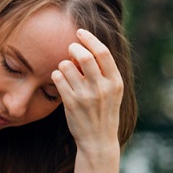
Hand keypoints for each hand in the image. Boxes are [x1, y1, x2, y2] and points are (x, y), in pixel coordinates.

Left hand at [52, 28, 123, 154]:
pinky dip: (57, 75)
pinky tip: (59, 78)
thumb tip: (86, 48)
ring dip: (63, 63)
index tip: (80, 32)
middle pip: (85, 57)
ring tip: (66, 68)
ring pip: (67, 66)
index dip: (90, 39)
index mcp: (115, 82)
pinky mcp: (71, 104)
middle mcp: (102, 88)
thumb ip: (104, 71)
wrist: (98, 140)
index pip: (103, 52)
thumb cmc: (104, 111)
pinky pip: (58, 79)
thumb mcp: (113, 91)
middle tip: (70, 48)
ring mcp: (86, 96)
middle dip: (74, 48)